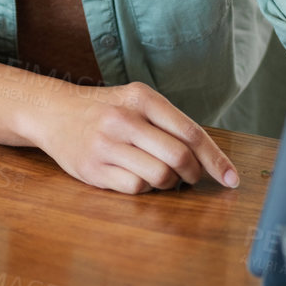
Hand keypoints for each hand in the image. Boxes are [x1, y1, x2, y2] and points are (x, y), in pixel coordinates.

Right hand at [28, 81, 240, 194]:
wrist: (53, 112)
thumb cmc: (105, 110)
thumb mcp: (136, 102)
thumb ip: (169, 124)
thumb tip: (210, 161)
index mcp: (141, 98)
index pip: (190, 132)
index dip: (216, 160)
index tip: (232, 179)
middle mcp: (124, 119)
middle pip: (179, 157)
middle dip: (193, 174)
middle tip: (190, 177)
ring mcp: (106, 145)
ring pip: (160, 176)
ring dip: (168, 182)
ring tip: (159, 174)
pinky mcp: (93, 169)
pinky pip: (136, 188)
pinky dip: (144, 187)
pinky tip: (134, 175)